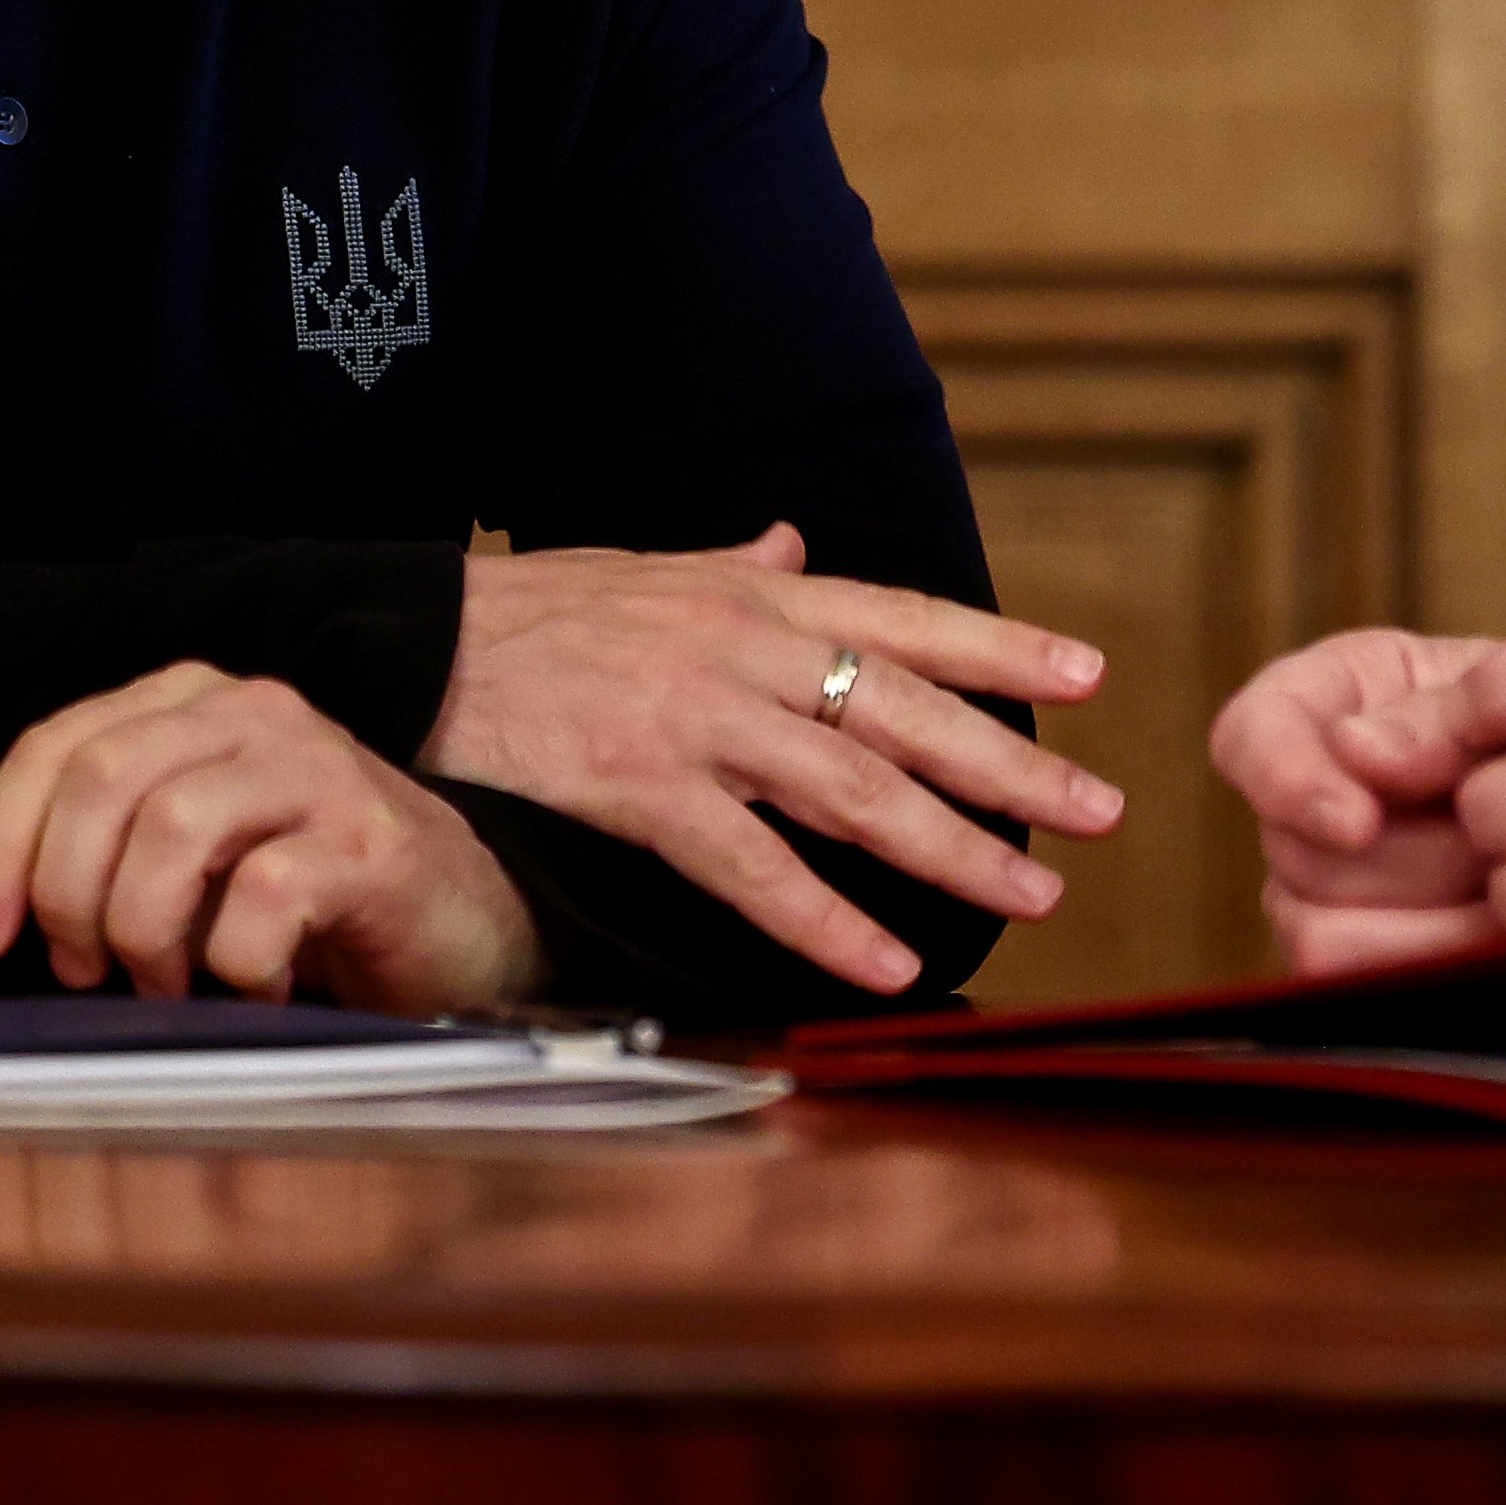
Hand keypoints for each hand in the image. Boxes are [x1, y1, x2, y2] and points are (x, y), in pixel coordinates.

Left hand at [0, 661, 536, 1011]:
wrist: (460, 928)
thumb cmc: (305, 896)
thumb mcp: (168, 867)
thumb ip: (56, 853)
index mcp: (192, 706)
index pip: (57, 747)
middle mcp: (255, 715)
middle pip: (103, 780)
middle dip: (66, 893)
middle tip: (84, 972)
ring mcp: (320, 771)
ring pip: (173, 831)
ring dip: (145, 933)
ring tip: (170, 982)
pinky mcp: (372, 843)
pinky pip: (260, 897)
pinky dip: (233, 964)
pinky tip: (257, 984)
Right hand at [420, 523, 1120, 997]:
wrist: (403, 642)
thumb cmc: (524, 614)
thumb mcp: (639, 569)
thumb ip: (733, 565)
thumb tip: (795, 540)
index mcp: (749, 595)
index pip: (903, 618)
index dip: (1000, 648)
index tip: (1088, 677)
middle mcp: (739, 647)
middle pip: (906, 711)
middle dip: (1014, 766)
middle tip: (1101, 813)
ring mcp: (694, 717)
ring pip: (855, 789)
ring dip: (953, 850)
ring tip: (1031, 897)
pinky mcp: (639, 787)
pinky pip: (753, 866)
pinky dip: (828, 920)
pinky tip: (887, 964)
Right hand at [1211, 627, 1505, 973]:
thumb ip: (1436, 712)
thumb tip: (1355, 750)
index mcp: (1335, 706)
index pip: (1251, 735)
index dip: (1286, 780)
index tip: (1357, 819)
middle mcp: (1315, 807)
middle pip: (1297, 852)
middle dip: (1411, 856)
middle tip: (1498, 841)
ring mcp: (1334, 897)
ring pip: (1318, 934)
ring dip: (1426, 917)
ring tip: (1505, 887)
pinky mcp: (1371, 970)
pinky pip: (1365, 991)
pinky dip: (1441, 965)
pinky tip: (1501, 938)